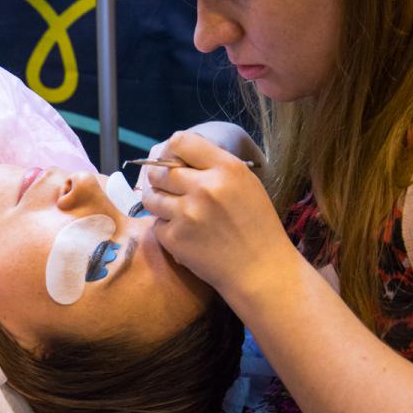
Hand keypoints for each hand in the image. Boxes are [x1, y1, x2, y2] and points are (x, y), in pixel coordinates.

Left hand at [141, 131, 295, 296]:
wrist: (261, 271)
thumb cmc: (256, 226)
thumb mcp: (245, 184)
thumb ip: (212, 166)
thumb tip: (174, 155)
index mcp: (226, 168)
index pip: (180, 141)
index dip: (171, 151)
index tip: (172, 162)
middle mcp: (204, 187)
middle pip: (159, 170)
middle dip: (160, 179)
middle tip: (171, 190)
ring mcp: (187, 213)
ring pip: (151, 196)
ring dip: (158, 202)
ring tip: (175, 210)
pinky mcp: (175, 238)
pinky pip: (157, 224)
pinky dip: (166, 228)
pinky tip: (186, 234)